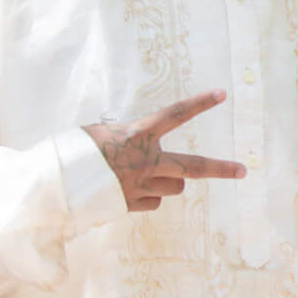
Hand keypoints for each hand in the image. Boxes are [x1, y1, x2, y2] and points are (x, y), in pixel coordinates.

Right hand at [83, 90, 245, 212]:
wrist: (54, 185)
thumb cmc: (74, 151)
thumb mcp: (101, 133)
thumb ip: (129, 137)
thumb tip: (140, 145)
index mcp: (137, 134)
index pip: (175, 114)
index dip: (199, 103)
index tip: (222, 93)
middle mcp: (146, 161)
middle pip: (194, 167)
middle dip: (221, 168)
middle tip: (243, 170)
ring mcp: (142, 185)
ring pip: (175, 187)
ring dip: (168, 182)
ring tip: (145, 175)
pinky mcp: (133, 204)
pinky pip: (155, 202)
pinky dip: (148, 197)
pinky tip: (128, 190)